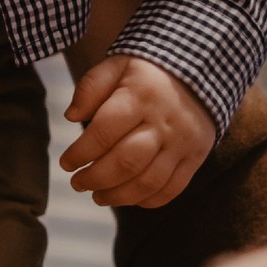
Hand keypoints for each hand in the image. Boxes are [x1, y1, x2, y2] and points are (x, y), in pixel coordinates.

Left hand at [59, 54, 215, 207]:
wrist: (200, 71)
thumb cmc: (147, 72)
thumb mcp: (117, 65)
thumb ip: (90, 88)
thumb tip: (71, 116)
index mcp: (140, 96)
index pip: (104, 132)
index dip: (81, 153)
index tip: (66, 163)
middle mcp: (164, 122)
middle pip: (127, 162)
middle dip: (96, 178)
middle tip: (78, 183)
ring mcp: (182, 143)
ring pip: (149, 181)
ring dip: (118, 196)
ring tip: (98, 196)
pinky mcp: (195, 157)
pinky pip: (173, 188)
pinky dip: (147, 200)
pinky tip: (128, 198)